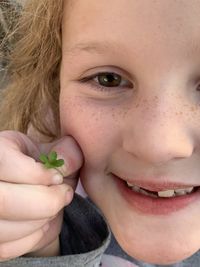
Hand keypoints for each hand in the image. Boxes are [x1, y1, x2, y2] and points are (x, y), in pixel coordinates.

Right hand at [0, 131, 82, 260]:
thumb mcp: (47, 150)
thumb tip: (64, 167)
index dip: (40, 175)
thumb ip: (65, 152)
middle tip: (64, 194)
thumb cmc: (32, 164)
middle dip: (47, 201)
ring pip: (4, 229)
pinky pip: (6, 248)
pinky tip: (41, 222)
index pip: (8, 165)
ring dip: (40, 221)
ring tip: (52, 208)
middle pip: (4, 201)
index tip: (58, 177)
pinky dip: (32, 238)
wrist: (17, 182)